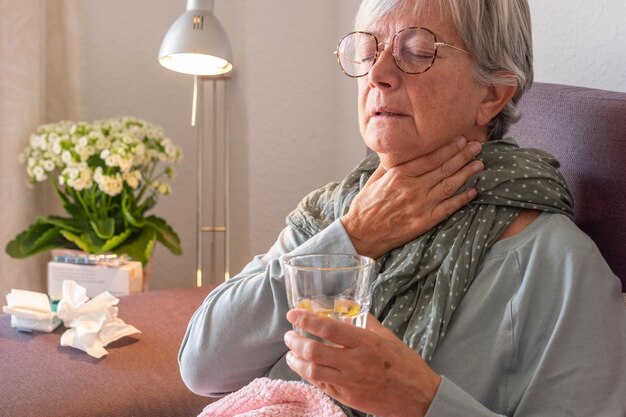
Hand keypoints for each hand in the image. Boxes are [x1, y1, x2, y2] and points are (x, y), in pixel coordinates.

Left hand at [284, 310, 440, 416]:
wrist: (419, 397)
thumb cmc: (405, 365)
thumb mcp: (387, 337)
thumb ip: (365, 320)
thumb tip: (346, 303)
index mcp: (365, 343)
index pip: (329, 329)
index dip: (307, 319)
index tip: (293, 313)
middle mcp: (355, 363)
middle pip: (314, 352)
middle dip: (295, 342)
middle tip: (288, 335)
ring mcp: (349, 383)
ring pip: (312, 372)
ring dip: (295, 361)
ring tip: (291, 353)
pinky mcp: (347, 398)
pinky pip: (321, 385)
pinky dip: (309, 375)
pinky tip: (305, 368)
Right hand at [341, 137, 482, 258]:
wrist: (361, 234)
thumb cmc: (365, 206)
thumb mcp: (374, 180)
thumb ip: (389, 166)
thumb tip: (400, 152)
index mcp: (399, 175)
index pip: (429, 158)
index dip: (448, 148)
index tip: (460, 140)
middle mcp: (412, 188)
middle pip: (443, 169)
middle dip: (462, 156)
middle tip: (477, 146)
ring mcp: (420, 205)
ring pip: (449, 186)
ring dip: (466, 174)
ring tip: (480, 164)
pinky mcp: (424, 222)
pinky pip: (448, 208)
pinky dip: (462, 199)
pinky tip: (473, 191)